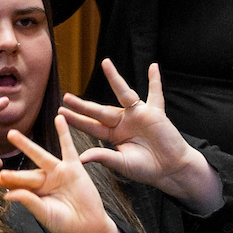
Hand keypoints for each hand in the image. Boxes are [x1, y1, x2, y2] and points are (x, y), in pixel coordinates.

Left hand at [0, 116, 124, 232]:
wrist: (88, 226)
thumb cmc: (65, 223)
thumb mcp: (44, 213)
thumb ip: (28, 201)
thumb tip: (7, 194)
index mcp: (36, 194)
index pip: (18, 185)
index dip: (8, 182)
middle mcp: (45, 181)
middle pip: (26, 173)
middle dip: (12, 170)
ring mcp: (59, 173)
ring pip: (40, 156)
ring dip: (26, 145)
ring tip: (11, 134)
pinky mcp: (74, 168)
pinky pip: (68, 148)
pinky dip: (64, 134)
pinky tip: (59, 119)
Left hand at [60, 60, 222, 213]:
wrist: (171, 168)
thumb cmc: (148, 169)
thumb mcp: (122, 164)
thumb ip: (103, 157)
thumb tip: (80, 158)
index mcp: (114, 135)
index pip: (92, 126)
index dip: (77, 120)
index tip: (61, 113)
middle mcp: (124, 122)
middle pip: (100, 110)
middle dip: (83, 105)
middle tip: (66, 97)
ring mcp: (139, 115)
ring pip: (124, 94)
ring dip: (115, 78)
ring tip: (105, 63)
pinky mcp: (155, 113)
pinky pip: (155, 94)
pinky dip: (155, 81)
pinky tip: (153, 67)